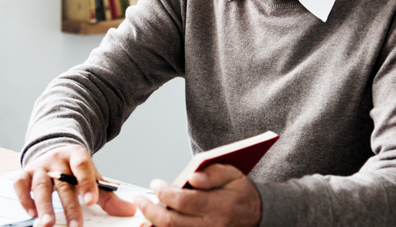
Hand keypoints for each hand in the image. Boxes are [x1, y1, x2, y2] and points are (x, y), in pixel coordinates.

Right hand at [13, 144, 136, 226]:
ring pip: (41, 185)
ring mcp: (40, 166)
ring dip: (44, 205)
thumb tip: (129, 210)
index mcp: (77, 155)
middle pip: (63, 182)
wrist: (54, 151)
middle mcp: (57, 159)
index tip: (92, 201)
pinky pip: (21, 184)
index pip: (82, 166)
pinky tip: (31, 213)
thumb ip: (108, 195)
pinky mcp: (25, 173)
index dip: (87, 183)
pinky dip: (24, 199)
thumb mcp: (92, 176)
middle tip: (75, 225)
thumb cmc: (75, 169)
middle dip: (69, 205)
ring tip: (48, 223)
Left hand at [135, 164, 261, 226]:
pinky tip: (155, 222)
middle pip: (173, 222)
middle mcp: (213, 225)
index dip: (165, 193)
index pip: (184, 202)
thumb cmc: (240, 192)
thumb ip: (213, 173)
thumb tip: (193, 177)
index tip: (155, 184)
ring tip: (144, 210)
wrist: (256, 214)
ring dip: (154, 223)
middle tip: (139, 199)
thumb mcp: (233, 174)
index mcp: (220, 205)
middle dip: (151, 210)